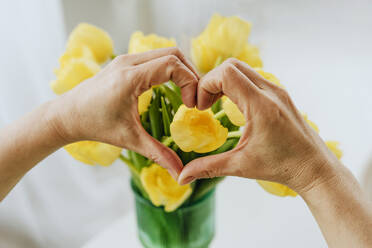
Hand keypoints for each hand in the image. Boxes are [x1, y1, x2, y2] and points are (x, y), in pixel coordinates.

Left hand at [52, 47, 198, 177]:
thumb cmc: (95, 125)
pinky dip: (169, 68)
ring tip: (187, 92)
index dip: (189, 81)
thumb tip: (180, 173)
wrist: (67, 115)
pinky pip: (155, 57)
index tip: (190, 105)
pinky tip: (171, 87)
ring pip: (165, 52)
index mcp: (130, 77)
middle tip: (195, 97)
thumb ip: (158, 153)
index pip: (172, 65)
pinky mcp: (125, 62)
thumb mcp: (129, 139)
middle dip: (190, 73)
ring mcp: (126, 59)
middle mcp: (129, 62)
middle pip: (173, 53)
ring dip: (180, 70)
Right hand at [178, 58, 339, 193]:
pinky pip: (252, 77)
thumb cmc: (281, 167)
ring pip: (242, 69)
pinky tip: (232, 106)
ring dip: (223, 81)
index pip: (226, 73)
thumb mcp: (241, 166)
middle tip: (205, 105)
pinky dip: (236, 85)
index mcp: (261, 106)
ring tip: (215, 104)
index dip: (206, 85)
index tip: (200, 107)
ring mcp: (276, 90)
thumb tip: (182, 177)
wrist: (314, 167)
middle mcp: (270, 91)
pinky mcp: (279, 94)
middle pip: (232, 65)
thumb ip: (208, 168)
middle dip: (211, 81)